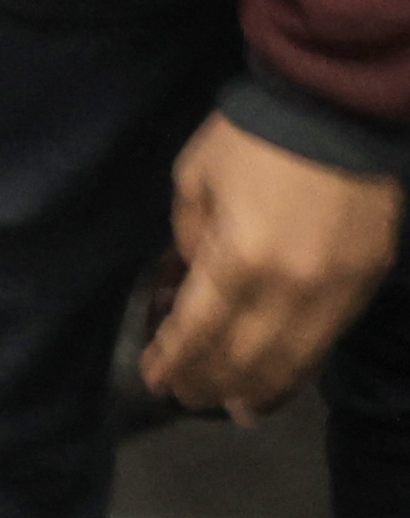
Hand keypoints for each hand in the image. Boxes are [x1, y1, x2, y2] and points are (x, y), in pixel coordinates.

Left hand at [145, 107, 404, 416]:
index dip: (174, 360)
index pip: (199, 330)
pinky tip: (278, 382)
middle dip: (209, 382)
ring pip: (292, 361)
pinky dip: (299, 369)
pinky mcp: (365, 284)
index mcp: (240, 258)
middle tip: (184, 398)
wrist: (338, 110)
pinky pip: (327, 342)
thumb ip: (190, 237)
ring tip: (228, 407)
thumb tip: (196, 277)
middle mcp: (291, 288)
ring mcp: (335, 291)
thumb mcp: (194, 180)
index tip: (153, 379)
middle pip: (245, 358)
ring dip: (255, 389)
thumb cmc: (253, 138)